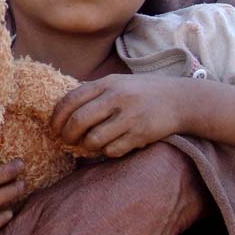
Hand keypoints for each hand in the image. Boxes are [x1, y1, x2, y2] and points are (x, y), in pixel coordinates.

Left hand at [51, 74, 184, 157]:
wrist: (180, 99)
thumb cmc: (143, 92)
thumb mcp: (118, 82)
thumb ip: (94, 92)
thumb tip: (64, 109)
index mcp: (107, 82)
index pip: (71, 99)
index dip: (57, 116)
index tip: (54, 127)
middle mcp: (117, 98)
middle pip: (79, 121)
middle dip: (67, 135)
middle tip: (66, 140)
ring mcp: (129, 117)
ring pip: (93, 139)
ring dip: (86, 146)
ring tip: (88, 144)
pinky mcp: (140, 135)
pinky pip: (112, 150)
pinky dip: (106, 152)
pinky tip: (110, 146)